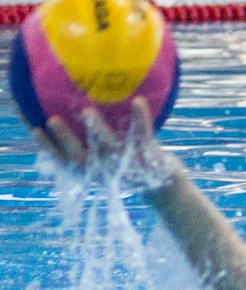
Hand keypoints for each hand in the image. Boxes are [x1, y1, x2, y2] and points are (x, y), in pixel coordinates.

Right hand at [34, 97, 178, 186]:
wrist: (166, 188)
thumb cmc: (131, 167)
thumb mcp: (109, 160)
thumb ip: (93, 145)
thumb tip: (77, 112)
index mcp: (93, 171)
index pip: (65, 162)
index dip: (48, 147)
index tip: (34, 130)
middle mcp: (107, 170)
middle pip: (81, 158)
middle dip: (65, 140)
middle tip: (51, 120)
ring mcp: (128, 165)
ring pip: (109, 149)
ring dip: (97, 131)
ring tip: (86, 112)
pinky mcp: (150, 158)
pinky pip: (143, 136)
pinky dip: (140, 119)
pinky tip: (137, 101)